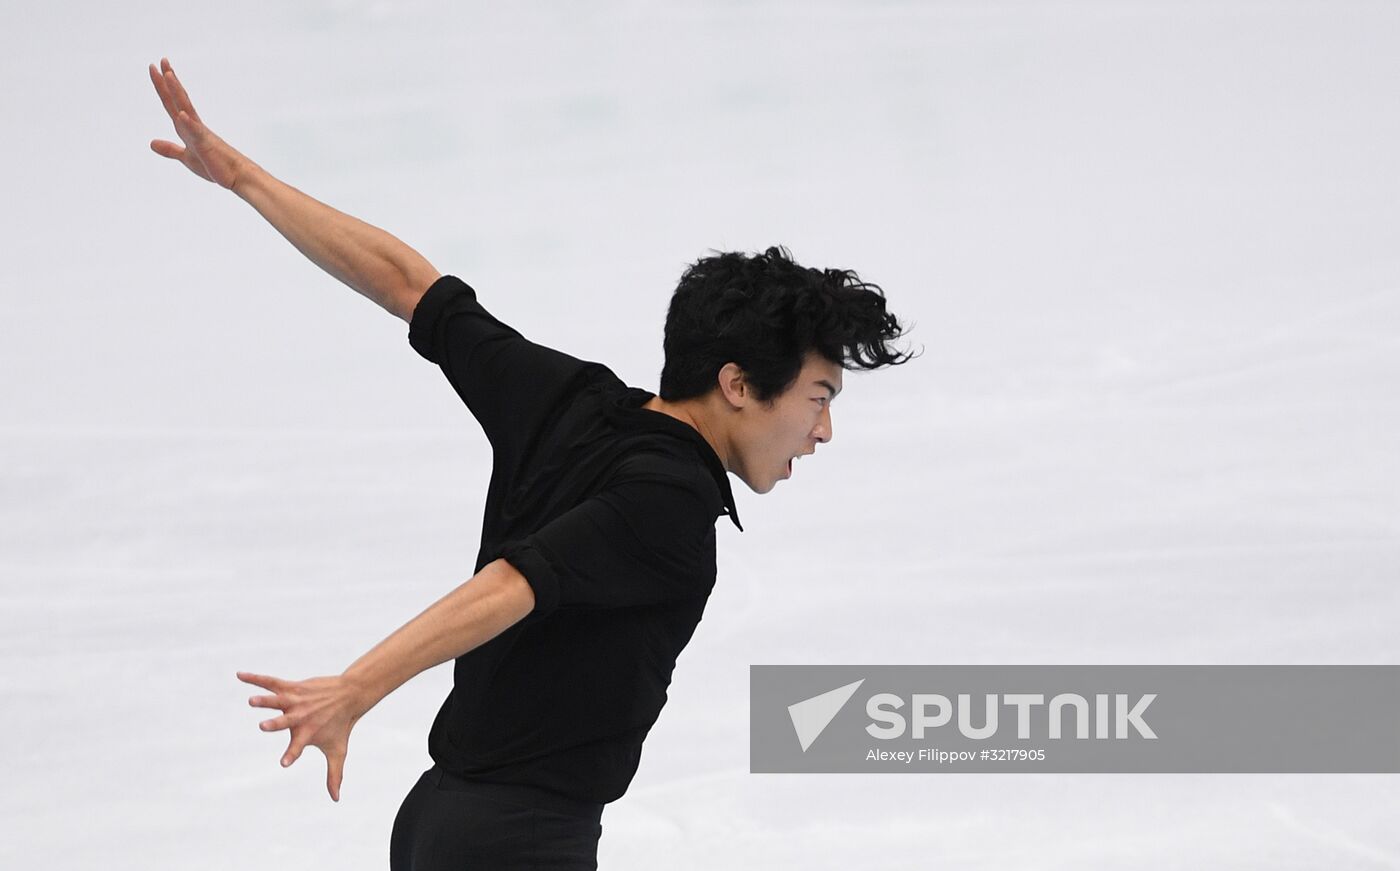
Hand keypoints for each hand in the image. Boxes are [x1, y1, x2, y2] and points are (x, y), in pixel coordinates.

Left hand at [148, 58, 249, 189]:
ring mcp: (201, 133)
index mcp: (187, 128)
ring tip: (168, 74)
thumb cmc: (216, 166)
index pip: (172, 103)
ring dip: (177, 91)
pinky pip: (197, 133)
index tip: (155, 69)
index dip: (162, 86)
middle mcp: (194, 125)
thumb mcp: (187, 157)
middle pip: (178, 99)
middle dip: (168, 80)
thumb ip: (170, 149)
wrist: (237, 176)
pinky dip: (188, 124)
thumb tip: (152, 143)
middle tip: (162, 60)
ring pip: (186, 108)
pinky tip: (181, 114)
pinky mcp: (207, 145)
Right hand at [237, 670, 370, 801]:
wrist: (349, 694)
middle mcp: (300, 717)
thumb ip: (334, 774)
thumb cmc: (341, 726)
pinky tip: (239, 675)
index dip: (291, 755)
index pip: (298, 748)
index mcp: (307, 734)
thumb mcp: (338, 751)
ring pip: (277, 700)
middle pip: (285, 722)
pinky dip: (255, 679)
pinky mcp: (292, 687)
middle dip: (275, 724)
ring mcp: (295, 701)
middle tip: (263, 726)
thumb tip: (336, 799)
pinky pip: (270, 682)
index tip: (284, 763)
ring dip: (265, 700)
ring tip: (251, 701)